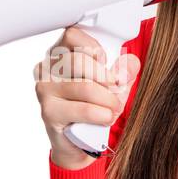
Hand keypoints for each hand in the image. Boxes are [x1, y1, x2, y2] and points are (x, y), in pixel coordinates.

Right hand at [33, 26, 140, 170]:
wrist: (78, 143)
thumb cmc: (91, 107)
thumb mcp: (112, 86)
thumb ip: (123, 72)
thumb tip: (132, 63)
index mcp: (59, 54)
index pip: (71, 35)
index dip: (93, 47)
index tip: (105, 61)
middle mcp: (46, 69)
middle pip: (78, 62)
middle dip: (106, 78)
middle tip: (117, 89)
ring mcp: (44, 90)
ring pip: (85, 87)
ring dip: (108, 99)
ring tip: (115, 108)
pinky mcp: (49, 111)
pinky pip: (83, 109)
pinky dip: (101, 114)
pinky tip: (106, 118)